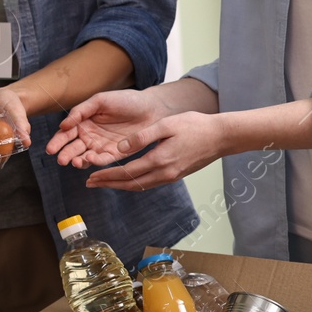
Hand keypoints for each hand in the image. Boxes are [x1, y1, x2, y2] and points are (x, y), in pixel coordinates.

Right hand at [47, 89, 168, 168]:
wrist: (150, 107)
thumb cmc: (125, 100)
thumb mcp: (100, 101)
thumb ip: (81, 111)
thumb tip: (63, 125)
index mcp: (83, 122)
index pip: (66, 134)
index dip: (58, 142)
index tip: (51, 149)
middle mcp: (90, 136)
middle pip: (73, 148)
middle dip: (66, 154)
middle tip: (61, 160)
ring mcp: (102, 146)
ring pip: (86, 156)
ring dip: (79, 160)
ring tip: (74, 162)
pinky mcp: (116, 153)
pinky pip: (103, 159)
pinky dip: (96, 161)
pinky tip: (90, 159)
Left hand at [80, 110, 226, 190]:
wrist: (221, 137)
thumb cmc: (195, 126)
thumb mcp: (166, 125)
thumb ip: (142, 137)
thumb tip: (120, 149)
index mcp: (159, 160)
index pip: (126, 172)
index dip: (107, 175)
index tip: (91, 176)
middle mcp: (164, 173)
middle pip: (131, 184)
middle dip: (109, 184)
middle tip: (90, 183)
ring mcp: (171, 176)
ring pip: (140, 186)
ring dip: (121, 185)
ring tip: (105, 182)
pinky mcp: (176, 174)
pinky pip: (150, 183)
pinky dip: (135, 182)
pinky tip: (128, 178)